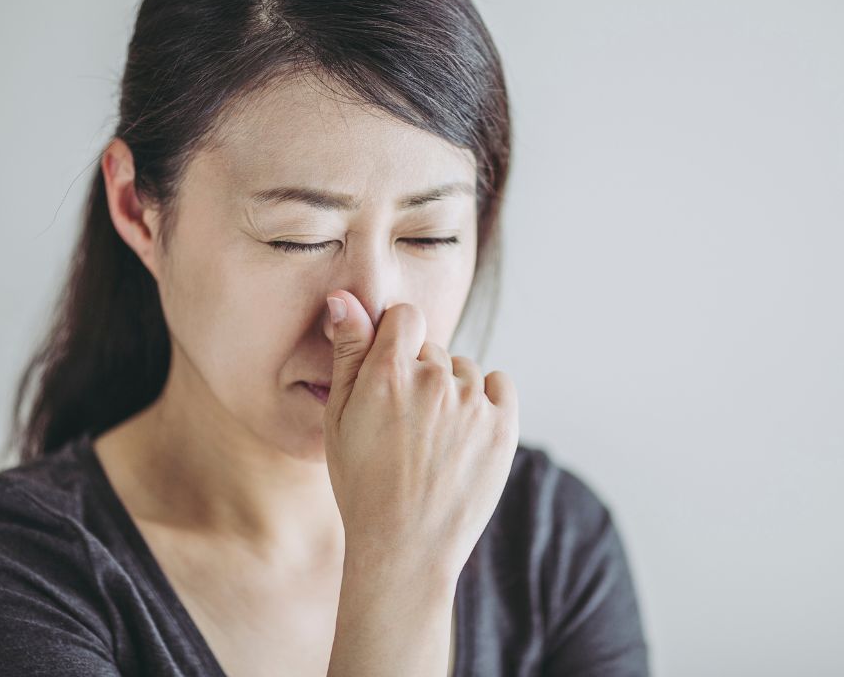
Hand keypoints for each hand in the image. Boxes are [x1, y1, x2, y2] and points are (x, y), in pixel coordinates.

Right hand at [321, 289, 519, 581]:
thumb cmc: (362, 484)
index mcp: (388, 371)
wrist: (405, 547)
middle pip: (434, 348)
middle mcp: (434, 379)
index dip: (396, 339)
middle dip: (420, 374)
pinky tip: (464, 434)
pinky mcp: (504, 425)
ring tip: (433, 440)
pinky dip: (486, 401)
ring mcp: (473, 403)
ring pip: (465, 370)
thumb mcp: (339, 417)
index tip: (391, 372)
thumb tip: (344, 296)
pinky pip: (500, 385)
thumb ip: (348, 351)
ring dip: (452, 392)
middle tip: (405, 425)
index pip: (405, 316)